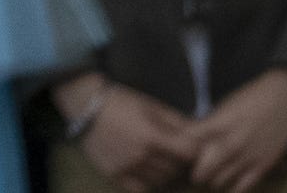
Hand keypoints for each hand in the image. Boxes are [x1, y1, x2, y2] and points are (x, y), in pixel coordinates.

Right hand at [59, 76, 198, 192]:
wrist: (84, 105)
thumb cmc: (121, 101)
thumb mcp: (151, 105)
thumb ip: (177, 122)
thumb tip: (201, 135)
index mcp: (152, 136)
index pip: (189, 154)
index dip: (194, 150)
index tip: (191, 146)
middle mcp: (141, 156)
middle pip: (176, 169)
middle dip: (180, 161)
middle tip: (175, 152)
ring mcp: (127, 168)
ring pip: (161, 181)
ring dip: (165, 172)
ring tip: (160, 159)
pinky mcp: (114, 175)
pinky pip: (141, 188)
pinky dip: (148, 183)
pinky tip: (147, 171)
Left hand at [188, 70, 286, 192]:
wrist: (286, 95)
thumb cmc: (254, 95)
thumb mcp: (226, 105)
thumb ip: (213, 123)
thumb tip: (196, 136)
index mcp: (218, 123)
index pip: (190, 141)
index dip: (180, 149)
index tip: (177, 153)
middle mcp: (231, 141)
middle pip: (204, 167)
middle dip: (196, 172)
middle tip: (194, 174)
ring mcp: (248, 154)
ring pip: (221, 179)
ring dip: (213, 180)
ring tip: (211, 179)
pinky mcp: (265, 163)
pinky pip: (245, 184)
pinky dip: (234, 188)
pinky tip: (230, 188)